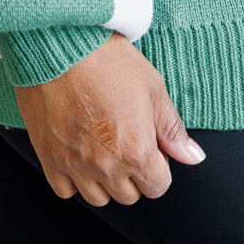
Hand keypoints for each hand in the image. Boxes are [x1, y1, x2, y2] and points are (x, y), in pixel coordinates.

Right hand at [14, 31, 205, 206]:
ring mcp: (75, 166)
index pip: (158, 187)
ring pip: (99, 198)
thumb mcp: (152, 88)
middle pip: (130, 196)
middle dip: (135, 173)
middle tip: (128, 140)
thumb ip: (173, 130)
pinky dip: (75, 179)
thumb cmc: (109, 61)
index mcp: (137, 151)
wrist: (60, 45)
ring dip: (106, 180)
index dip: (160, 166)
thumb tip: (194, 157)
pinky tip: (79, 152)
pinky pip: (66, 190)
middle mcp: (106, 167)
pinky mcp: (49, 160)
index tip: (152, 144)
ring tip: (104, 146)